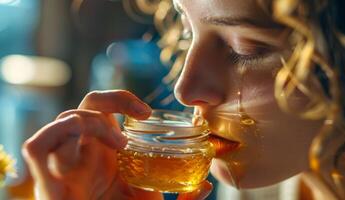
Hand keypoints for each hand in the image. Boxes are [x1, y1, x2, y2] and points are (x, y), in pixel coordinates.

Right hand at [22, 90, 211, 199]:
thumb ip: (180, 197)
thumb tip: (206, 188)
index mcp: (105, 149)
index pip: (108, 108)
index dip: (124, 99)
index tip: (148, 112)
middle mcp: (85, 148)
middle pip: (89, 103)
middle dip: (113, 98)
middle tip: (141, 115)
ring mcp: (65, 159)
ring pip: (65, 117)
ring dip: (93, 123)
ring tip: (119, 144)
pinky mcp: (45, 175)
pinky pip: (38, 144)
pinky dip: (58, 139)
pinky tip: (79, 154)